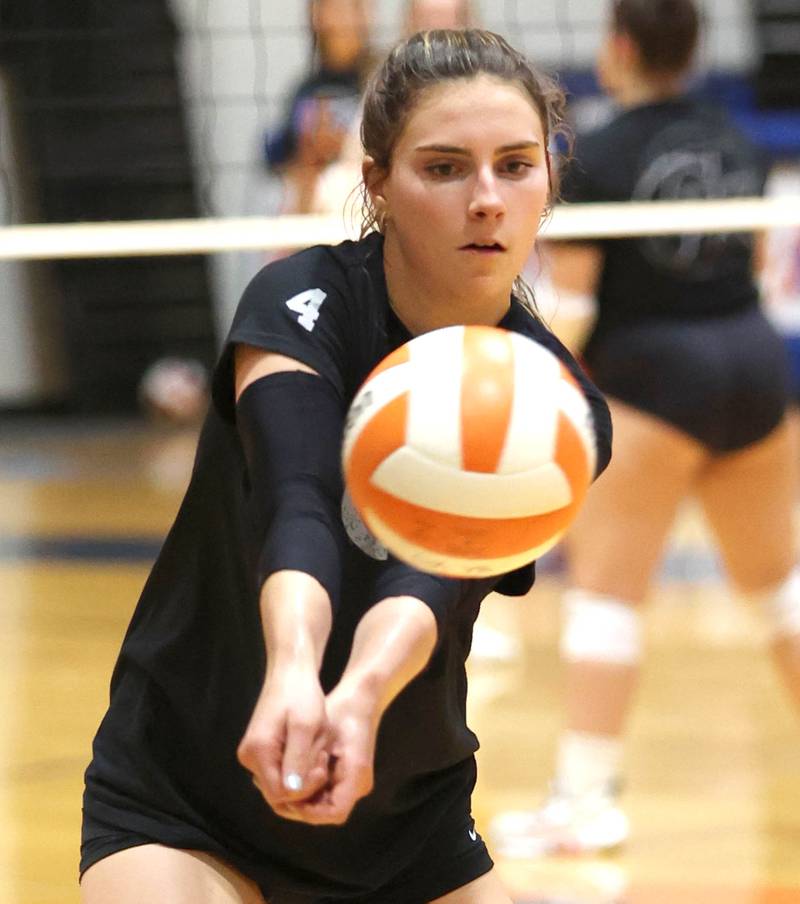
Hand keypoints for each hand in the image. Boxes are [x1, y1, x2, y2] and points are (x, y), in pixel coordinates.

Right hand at [237, 662, 329, 818]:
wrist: (291, 672)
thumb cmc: (301, 694)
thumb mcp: (306, 726)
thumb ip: (298, 759)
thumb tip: (291, 792)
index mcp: (257, 752)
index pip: (279, 794)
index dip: (305, 788)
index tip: (322, 766)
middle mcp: (249, 757)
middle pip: (279, 790)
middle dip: (305, 779)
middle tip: (322, 756)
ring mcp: (254, 754)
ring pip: (282, 780)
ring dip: (304, 771)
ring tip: (317, 747)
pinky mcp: (262, 750)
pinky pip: (281, 770)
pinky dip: (299, 763)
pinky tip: (311, 746)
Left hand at [274, 679, 378, 825]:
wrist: (360, 696)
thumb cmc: (342, 712)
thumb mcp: (321, 734)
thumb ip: (307, 762)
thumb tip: (289, 789)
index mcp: (357, 777)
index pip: (333, 813)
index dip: (308, 810)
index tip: (287, 794)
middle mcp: (358, 786)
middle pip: (326, 812)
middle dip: (300, 804)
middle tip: (278, 789)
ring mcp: (353, 782)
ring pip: (323, 803)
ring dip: (302, 795)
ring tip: (282, 779)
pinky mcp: (346, 775)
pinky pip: (324, 791)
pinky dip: (307, 785)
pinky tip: (292, 771)